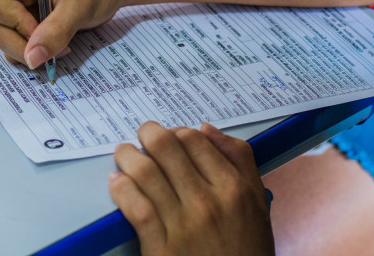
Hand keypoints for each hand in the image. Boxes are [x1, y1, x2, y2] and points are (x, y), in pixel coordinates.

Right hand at [0, 0, 137, 67]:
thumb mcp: (79, 7)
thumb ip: (54, 33)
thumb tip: (31, 59)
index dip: (16, 25)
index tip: (42, 33)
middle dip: (24, 43)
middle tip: (58, 49)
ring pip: (6, 34)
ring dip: (30, 48)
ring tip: (61, 45)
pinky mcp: (28, 11)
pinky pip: (19, 35)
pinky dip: (34, 45)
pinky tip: (56, 43)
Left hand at [109, 121, 274, 255]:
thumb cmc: (246, 250)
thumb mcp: (257, 202)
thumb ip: (240, 159)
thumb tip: (206, 129)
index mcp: (233, 187)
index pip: (194, 140)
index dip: (176, 131)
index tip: (169, 136)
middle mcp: (208, 201)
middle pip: (166, 148)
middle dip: (147, 134)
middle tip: (141, 136)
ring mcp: (183, 224)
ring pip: (146, 172)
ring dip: (128, 156)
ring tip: (124, 154)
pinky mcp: (161, 248)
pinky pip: (136, 207)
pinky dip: (121, 187)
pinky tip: (117, 181)